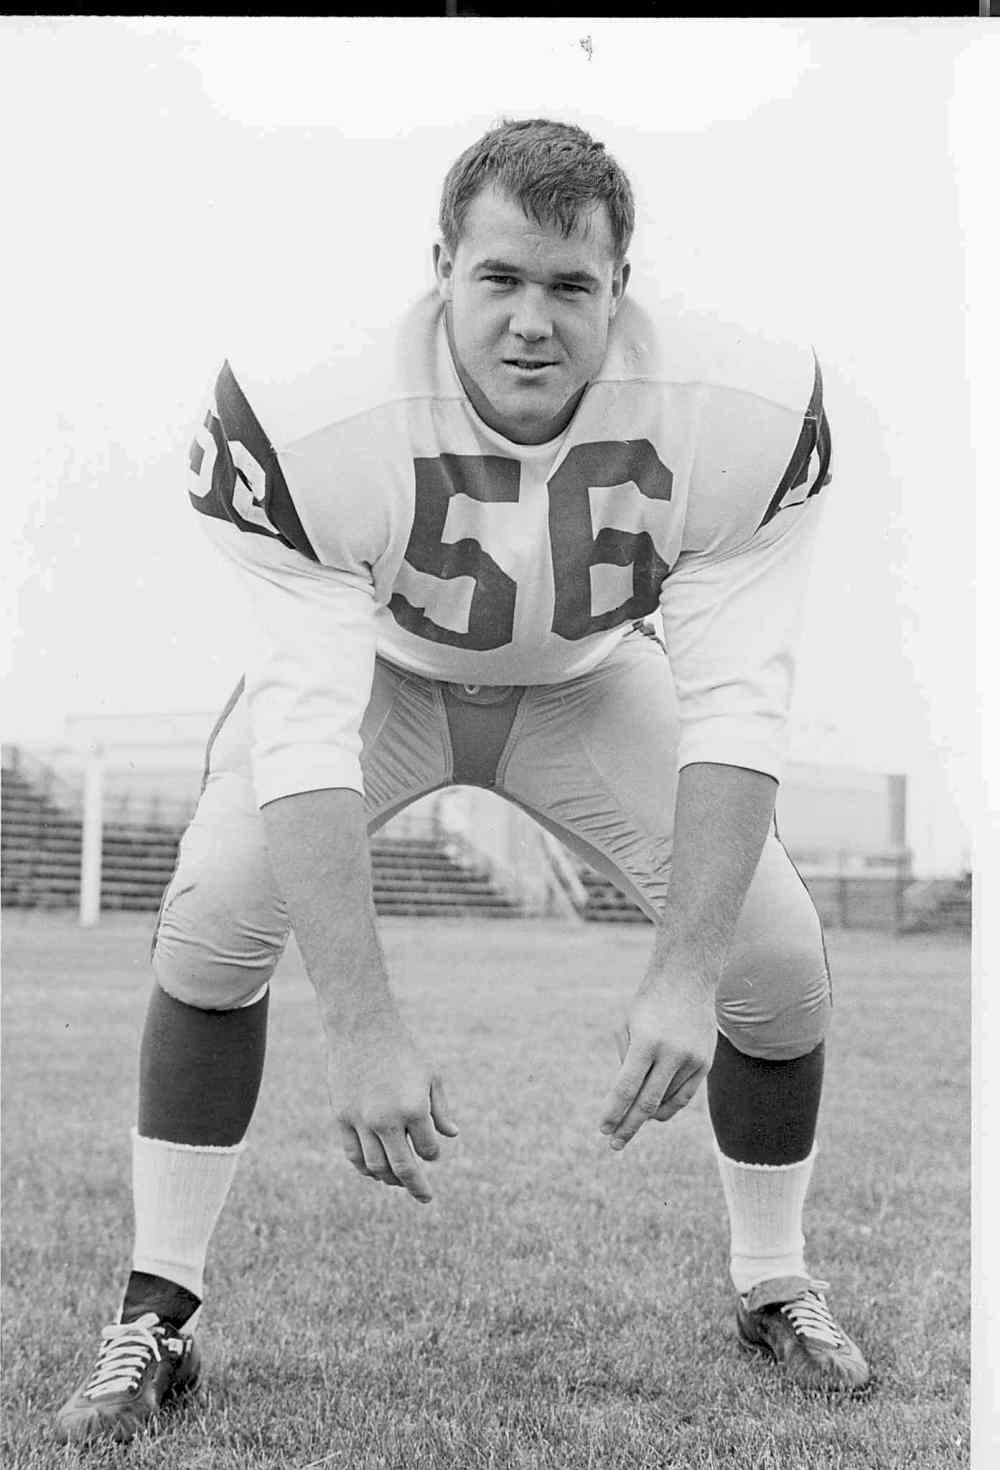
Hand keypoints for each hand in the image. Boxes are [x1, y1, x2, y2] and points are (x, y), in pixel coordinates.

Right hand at [326, 1014, 457, 1203]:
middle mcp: (387, 1119)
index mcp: (414, 1108)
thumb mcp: (431, 1076)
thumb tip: (452, 1136)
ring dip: (389, 1179)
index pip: (428, 1150)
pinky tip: (374, 1171)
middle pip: (402, 1168)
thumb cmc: (403, 1050)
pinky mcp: (341, 1118)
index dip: (432, 1155)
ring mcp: (361, 1121)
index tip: (431, 1153)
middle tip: (425, 1197)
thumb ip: (440, 1109)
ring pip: (376, 1167)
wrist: (363, 1029)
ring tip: (398, 1181)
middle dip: (416, 1186)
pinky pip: (353, 1155)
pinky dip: (365, 1168)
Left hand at [599, 973, 717, 1150]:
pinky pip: (683, 1096)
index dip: (614, 1112)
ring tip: (630, 1123)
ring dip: (646, 1116)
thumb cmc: (648, 1005)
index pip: (627, 1087)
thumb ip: (625, 1066)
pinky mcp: (705, 1064)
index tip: (603, 1129)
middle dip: (628, 1126)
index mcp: (646, 1041)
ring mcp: (692, 1060)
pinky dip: (666, 1107)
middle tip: (614, 1144)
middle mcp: (672, 1053)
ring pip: (666, 1102)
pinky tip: (653, 1114)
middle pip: (647, 1102)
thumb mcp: (626, 1028)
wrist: (687, 981)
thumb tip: (627, 1103)